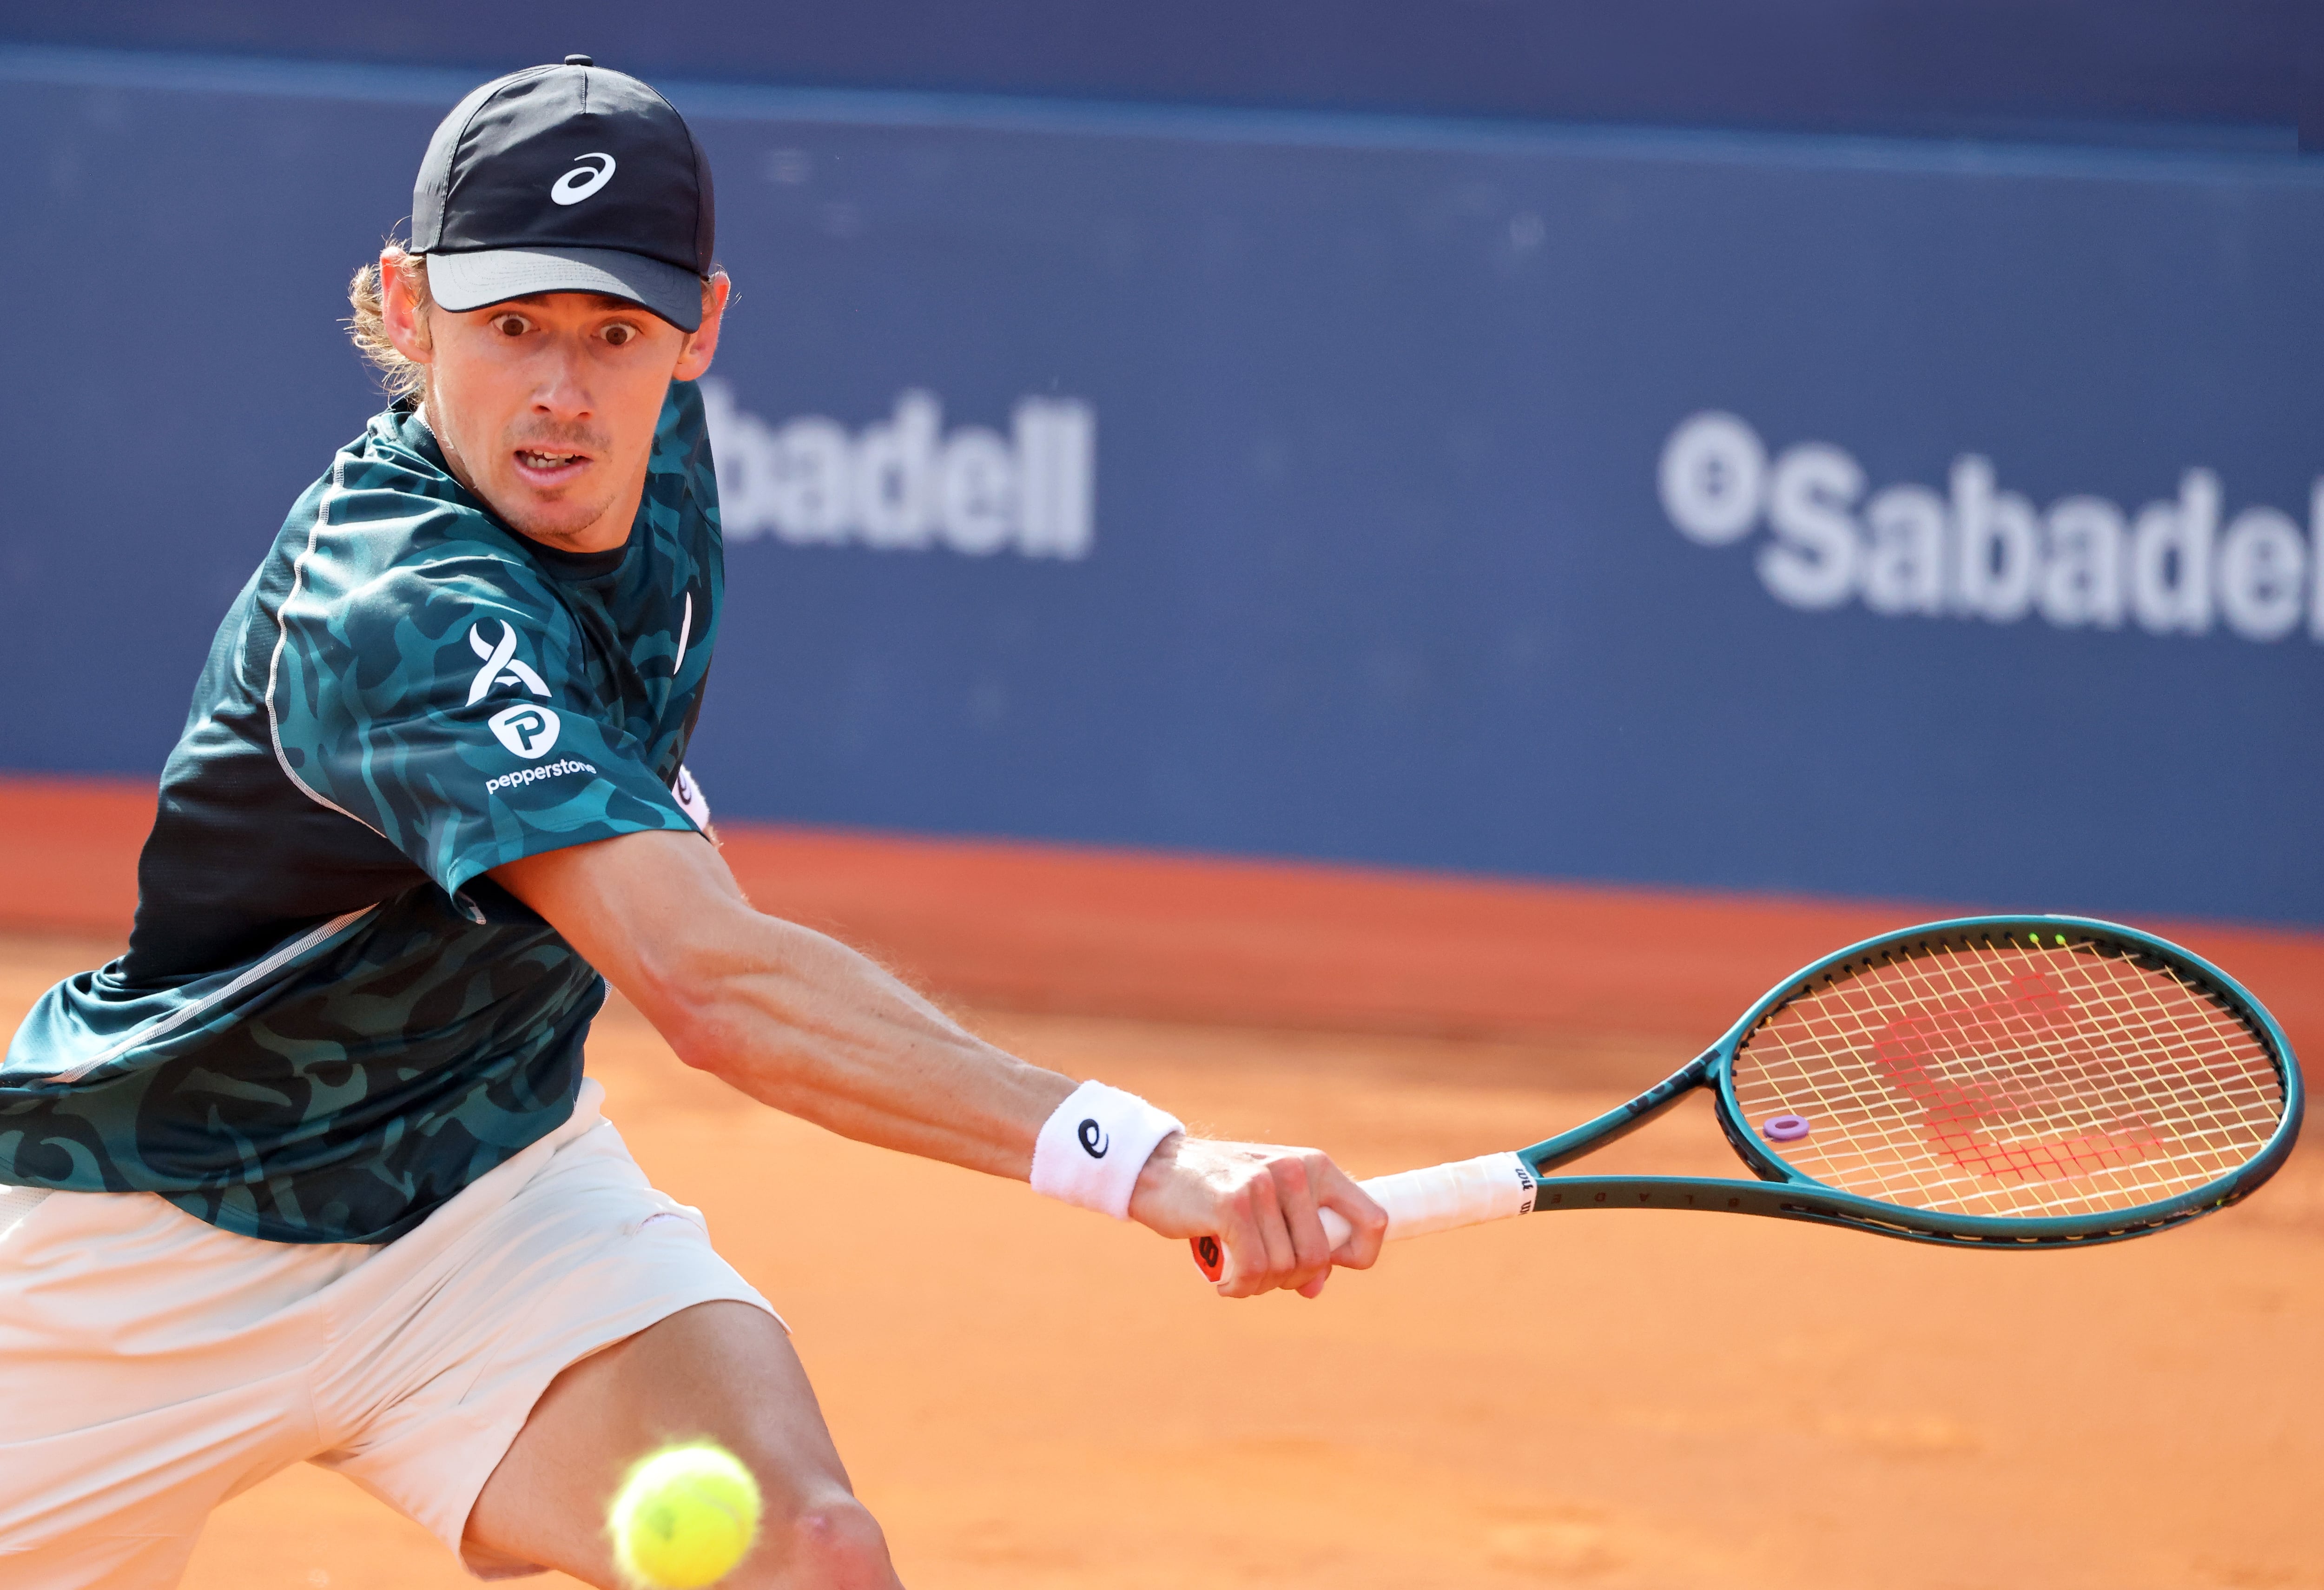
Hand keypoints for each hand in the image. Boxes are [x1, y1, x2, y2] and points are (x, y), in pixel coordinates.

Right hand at [1127, 1133, 1387, 1297]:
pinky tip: (1224, 1281)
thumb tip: (1317, 1287)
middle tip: (1261, 1273)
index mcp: (1317, 1166)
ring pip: (1285, 1268)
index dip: (1360, 1256)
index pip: (1374, 1219)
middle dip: (1292, 1279)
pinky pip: (1254, 1271)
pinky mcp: (1234, 1205)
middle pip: (1320, 1257)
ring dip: (1259, 1285)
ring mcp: (1265, 1185)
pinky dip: (1239, 1287)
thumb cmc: (1218, 1192)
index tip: (1329, 1268)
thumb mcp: (1268, 1206)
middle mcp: (1297, 1170)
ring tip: (1237, 1272)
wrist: (1157, 1168)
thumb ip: (1298, 1240)